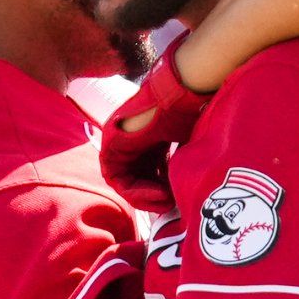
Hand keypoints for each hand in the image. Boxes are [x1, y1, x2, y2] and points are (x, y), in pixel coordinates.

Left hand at [98, 60, 212, 210]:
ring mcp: (116, 143)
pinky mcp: (110, 145)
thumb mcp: (184, 146)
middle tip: (171, 203)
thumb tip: (184, 192)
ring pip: (124, 183)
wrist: (179, 95)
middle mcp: (128, 143)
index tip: (175, 198)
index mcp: (145, 140)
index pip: (147, 175)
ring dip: (146, 197)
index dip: (160, 190)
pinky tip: (159, 194)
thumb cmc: (188, 114)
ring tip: (166, 200)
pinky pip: (116, 178)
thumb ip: (177, 166)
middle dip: (153, 197)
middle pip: (135, 181)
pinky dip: (136, 191)